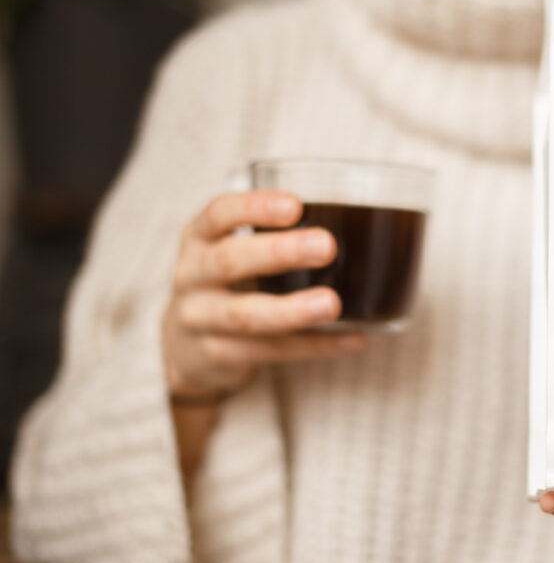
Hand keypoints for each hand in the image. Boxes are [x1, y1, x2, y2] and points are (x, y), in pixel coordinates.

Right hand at [162, 190, 365, 398]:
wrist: (184, 346)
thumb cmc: (229, 282)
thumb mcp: (236, 251)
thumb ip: (276, 236)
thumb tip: (359, 222)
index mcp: (199, 238)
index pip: (218, 214)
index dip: (254, 208)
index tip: (295, 206)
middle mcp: (192, 275)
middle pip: (229, 261)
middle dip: (278, 253)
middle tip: (326, 246)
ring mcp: (199, 319)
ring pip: (245, 316)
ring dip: (292, 310)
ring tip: (333, 304)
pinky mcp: (217, 356)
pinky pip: (268, 352)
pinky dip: (313, 346)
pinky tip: (351, 339)